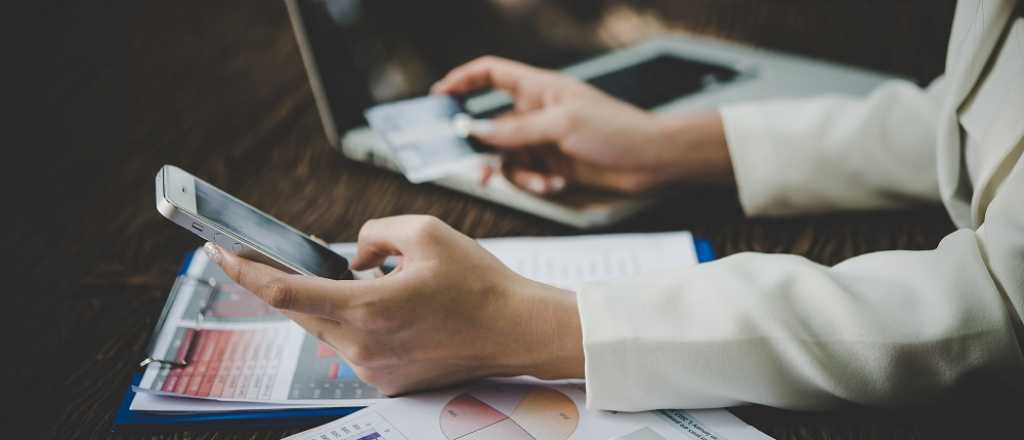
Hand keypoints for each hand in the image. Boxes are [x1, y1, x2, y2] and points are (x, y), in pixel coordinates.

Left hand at [205, 215, 583, 394]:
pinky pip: (352, 346)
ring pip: (327, 329)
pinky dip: (355, 323)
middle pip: (301, 311)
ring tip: (364, 282)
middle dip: (288, 283)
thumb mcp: (425, 231)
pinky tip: (387, 308)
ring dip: (331, 304)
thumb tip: (351, 257)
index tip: (219, 252)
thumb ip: (372, 234)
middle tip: (277, 259)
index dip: (245, 271)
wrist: (516, 329)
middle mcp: (362, 346)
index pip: (284, 292)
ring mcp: (373, 369)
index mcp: (366, 307)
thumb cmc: (478, 282)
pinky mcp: (387, 380)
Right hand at [431, 56, 732, 194]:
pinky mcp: (554, 164)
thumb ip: (515, 131)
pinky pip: (528, 175)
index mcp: (539, 88)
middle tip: (478, 169)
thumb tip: (476, 131)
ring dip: (519, 174)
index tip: (439, 96)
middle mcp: (538, 112)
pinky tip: (558, 184)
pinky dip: (536, 183)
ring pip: (508, 158)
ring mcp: (545, 140)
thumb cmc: (616, 130)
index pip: (492, 74)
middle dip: (485, 149)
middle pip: (493, 126)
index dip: (463, 80)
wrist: (653, 161)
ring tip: (542, 182)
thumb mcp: (561, 126)